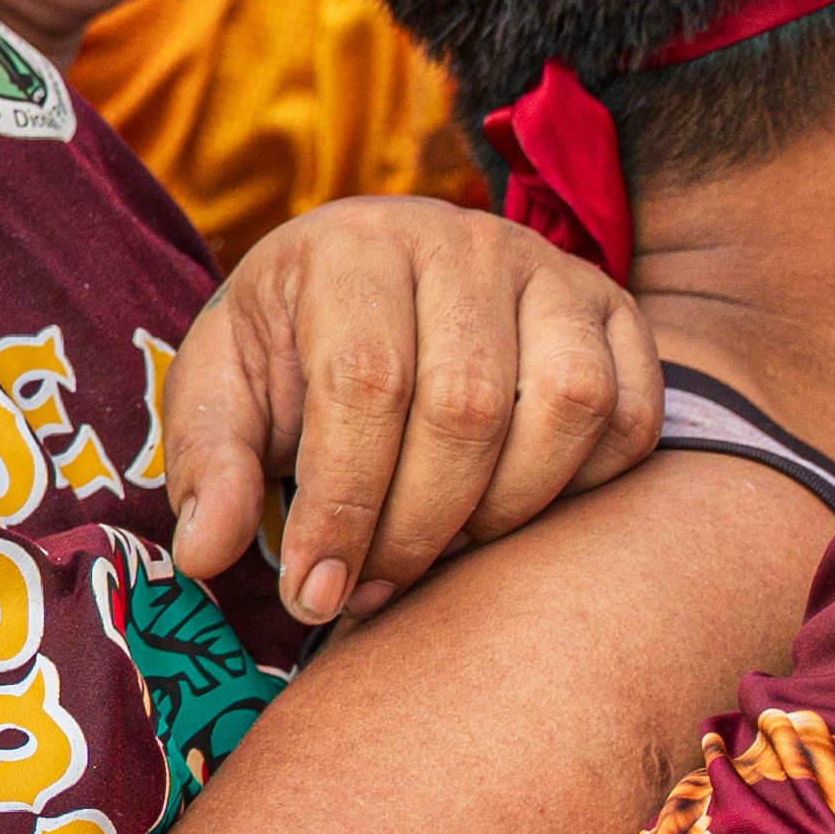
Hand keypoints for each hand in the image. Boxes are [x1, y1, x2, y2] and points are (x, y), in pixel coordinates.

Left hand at [162, 197, 660, 628]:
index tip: (313, 591)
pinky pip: (632, 415)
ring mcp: (550, 271)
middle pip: (467, 407)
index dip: (344, 503)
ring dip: (504, 511)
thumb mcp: (223, 389)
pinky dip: (583, 487)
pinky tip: (514, 509)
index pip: (365, 380)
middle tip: (371, 589)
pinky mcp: (612, 311)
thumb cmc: (292, 349)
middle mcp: (463, 242)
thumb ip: (210, 463)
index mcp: (353, 247)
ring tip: (442, 549)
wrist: (379, 287)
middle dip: (416, 528)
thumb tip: (203, 553)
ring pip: (566, 407)